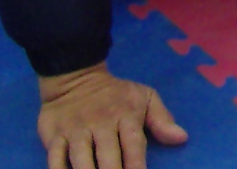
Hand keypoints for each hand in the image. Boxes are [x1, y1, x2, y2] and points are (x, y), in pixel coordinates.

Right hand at [36, 64, 186, 168]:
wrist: (76, 77)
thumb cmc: (116, 94)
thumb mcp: (144, 97)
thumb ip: (162, 119)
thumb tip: (182, 138)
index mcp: (126, 115)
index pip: (133, 145)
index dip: (137, 165)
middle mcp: (101, 124)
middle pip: (108, 157)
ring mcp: (77, 130)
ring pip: (81, 159)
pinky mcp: (55, 136)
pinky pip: (55, 157)